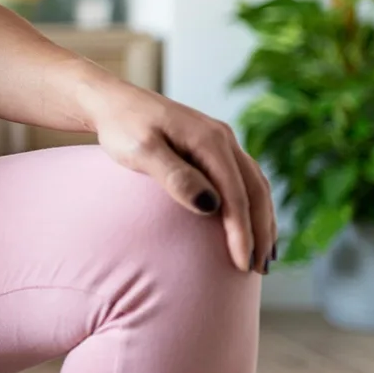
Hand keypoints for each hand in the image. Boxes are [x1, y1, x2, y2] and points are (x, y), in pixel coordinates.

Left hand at [88, 84, 276, 273]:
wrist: (110, 102)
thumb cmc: (121, 127)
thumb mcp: (141, 151)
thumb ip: (173, 176)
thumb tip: (210, 206)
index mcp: (209, 140)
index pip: (235, 193)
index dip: (241, 231)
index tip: (241, 264)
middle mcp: (223, 138)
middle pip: (255, 190)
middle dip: (261, 231)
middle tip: (259, 270)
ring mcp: (221, 141)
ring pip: (255, 185)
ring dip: (263, 221)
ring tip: (263, 257)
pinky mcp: (212, 147)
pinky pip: (243, 179)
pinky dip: (252, 205)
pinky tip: (249, 225)